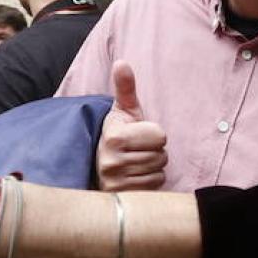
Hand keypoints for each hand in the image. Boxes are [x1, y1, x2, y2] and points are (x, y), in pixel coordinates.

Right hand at [97, 61, 167, 190]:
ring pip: (159, 171)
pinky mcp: (121, 196)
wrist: (95, 165)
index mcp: (115, 136)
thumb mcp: (122, 111)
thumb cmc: (117, 134)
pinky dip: (149, 182)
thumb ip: (125, 88)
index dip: (153, 134)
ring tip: (135, 162)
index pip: (160, 135)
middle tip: (136, 150)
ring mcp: (116, 181)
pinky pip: (154, 186)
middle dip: (153, 151)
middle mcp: (112, 160)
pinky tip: (135, 176)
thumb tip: (122, 62)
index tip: (137, 135)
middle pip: (162, 154)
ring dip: (152, 167)